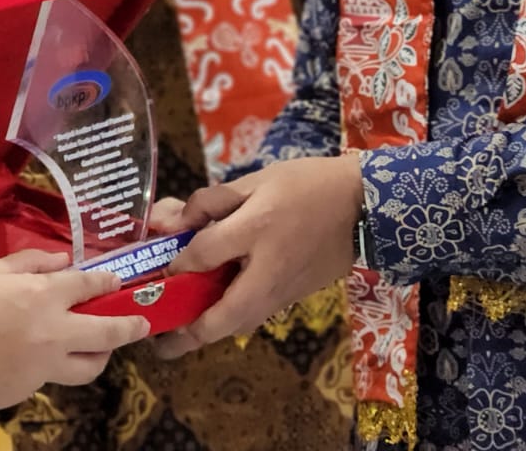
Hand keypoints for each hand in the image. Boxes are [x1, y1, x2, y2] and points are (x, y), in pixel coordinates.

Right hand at [0, 249, 149, 410]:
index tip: (118, 282)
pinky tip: (23, 356)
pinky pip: (48, 377)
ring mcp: (41, 368)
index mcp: (40, 298)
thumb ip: (32, 264)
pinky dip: (46, 365)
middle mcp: (50, 335)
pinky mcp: (27, 391)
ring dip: (96, 355)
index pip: (89, 287)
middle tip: (141, 324)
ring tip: (95, 348)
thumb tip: (64, 261)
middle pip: (107, 335)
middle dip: (130, 327)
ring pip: (86, 368)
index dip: (108, 282)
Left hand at [155, 153, 361, 358]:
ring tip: (180, 335)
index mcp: (255, 230)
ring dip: (209, 331)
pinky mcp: (295, 297)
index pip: (202, 255)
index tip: (162, 266)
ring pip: (240, 323)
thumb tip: (177, 220)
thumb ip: (212, 201)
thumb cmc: (307, 185)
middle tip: (160, 344)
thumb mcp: (256, 181)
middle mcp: (267, 270)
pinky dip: (232, 319)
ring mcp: (284, 290)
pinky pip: (256, 314)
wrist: (365, 206)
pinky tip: (216, 310)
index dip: (176, 262)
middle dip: (188, 335)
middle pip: (222, 317)